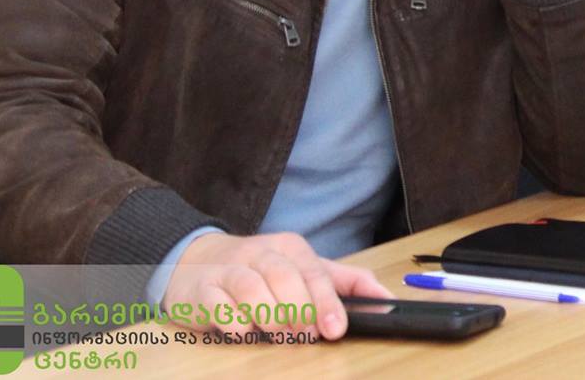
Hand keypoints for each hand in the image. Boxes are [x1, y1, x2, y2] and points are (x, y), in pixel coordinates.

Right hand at [165, 230, 390, 340]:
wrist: (196, 262)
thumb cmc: (261, 271)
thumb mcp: (304, 270)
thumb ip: (345, 283)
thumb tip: (387, 299)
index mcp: (291, 247)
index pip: (315, 272)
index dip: (327, 302)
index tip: (336, 329)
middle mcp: (261, 252)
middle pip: (285, 278)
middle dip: (300, 310)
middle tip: (306, 336)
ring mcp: (229, 269)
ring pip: (252, 288)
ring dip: (269, 316)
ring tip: (278, 334)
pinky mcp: (203, 288)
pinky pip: (219, 304)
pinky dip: (235, 321)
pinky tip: (244, 331)